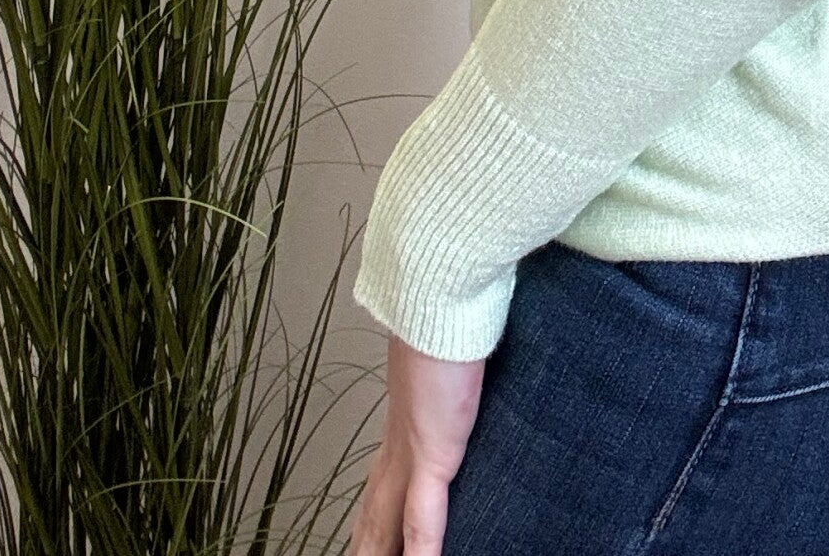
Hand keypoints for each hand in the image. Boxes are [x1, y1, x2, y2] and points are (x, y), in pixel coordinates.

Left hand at [350, 334, 487, 555]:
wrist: (440, 298)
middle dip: (365, 547)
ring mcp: (410, 455)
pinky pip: (422, 519)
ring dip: (378, 554)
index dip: (371, 525)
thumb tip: (463, 388)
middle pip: (373, 519)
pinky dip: (421, 550)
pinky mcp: (431, 454)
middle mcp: (397, 449)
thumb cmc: (449, 321)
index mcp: (401, 430)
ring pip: (385, 527)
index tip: (365, 543)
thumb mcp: (453, 367)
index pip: (379, 492)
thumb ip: (453, 391)